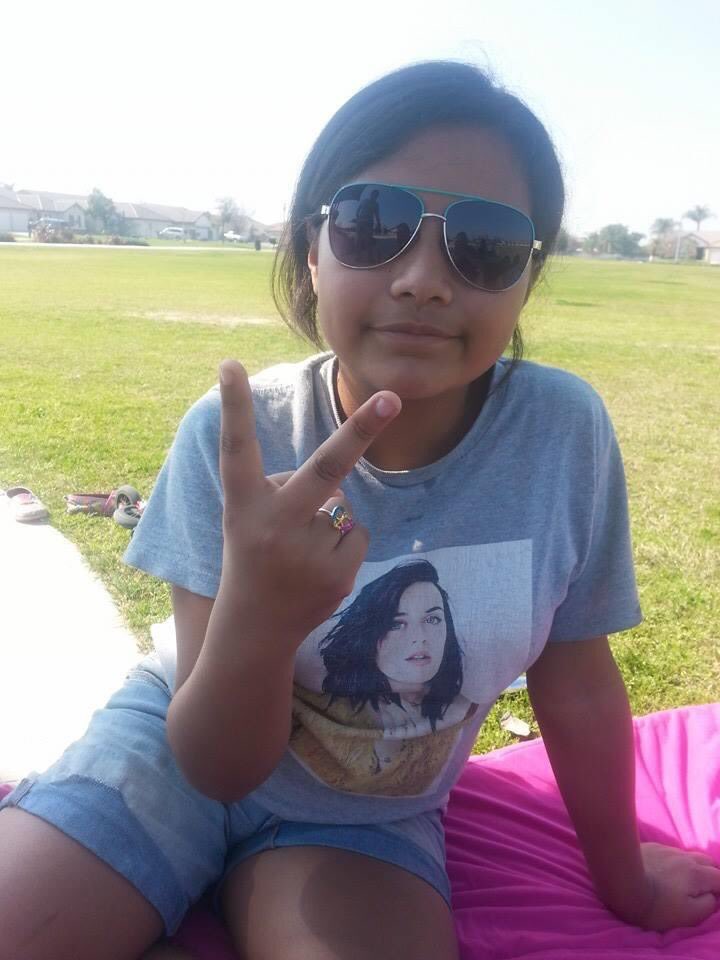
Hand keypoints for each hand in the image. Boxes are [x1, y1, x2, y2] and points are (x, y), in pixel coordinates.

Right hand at [216, 359, 400, 643]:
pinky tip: (318, 568)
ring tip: (300, 553)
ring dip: (330, 519)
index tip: (230, 365)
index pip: (237, 448)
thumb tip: (340, 479)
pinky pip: (357, 533)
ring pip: (343, 507)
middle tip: (393, 398)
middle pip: (325, 468)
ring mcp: (307, 553)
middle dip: (361, 429)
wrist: (255, 629)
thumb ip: (284, 488)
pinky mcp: (337, 575)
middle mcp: (273, 525)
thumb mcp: (248, 518)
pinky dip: (344, 543)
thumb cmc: (253, 556)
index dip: (234, 407)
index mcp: (243, 505)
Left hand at [611, 842, 719, 930]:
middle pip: (706, 861)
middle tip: (703, 887)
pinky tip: (663, 869)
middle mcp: (683, 857)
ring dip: (691, 865)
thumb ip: (707, 905)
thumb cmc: (656, 904)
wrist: (620, 882)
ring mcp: (665, 849)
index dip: (719, 889)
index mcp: (697, 874)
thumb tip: (713, 896)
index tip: (713, 897)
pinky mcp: (649, 847)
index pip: (719, 877)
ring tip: (682, 879)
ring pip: (686, 854)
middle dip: (709, 873)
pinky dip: (673, 860)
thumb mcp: (688, 915)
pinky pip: (668, 852)